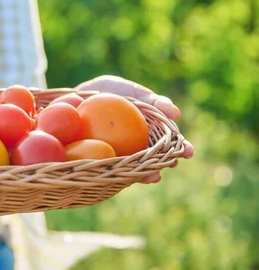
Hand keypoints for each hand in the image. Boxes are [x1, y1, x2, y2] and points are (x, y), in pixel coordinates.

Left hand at [76, 75, 193, 183]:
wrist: (79, 96)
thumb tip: (175, 112)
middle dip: (167, 162)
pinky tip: (126, 178)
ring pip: (138, 164)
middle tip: (173, 164)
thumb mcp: (133, 92)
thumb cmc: (111, 91)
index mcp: (150, 128)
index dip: (181, 148)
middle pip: (158, 155)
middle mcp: (140, 142)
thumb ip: (152, 101)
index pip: (170, 140)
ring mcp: (124, 151)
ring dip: (147, 172)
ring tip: (154, 176)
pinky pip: (114, 166)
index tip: (189, 153)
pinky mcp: (106, 157)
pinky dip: (121, 172)